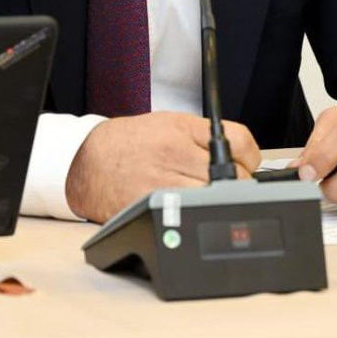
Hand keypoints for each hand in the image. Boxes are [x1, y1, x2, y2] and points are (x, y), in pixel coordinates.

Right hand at [65, 111, 261, 222]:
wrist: (87, 161)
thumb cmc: (128, 142)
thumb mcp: (169, 123)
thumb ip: (203, 137)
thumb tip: (241, 155)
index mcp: (182, 129)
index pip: (240, 141)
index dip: (249, 156)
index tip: (246, 162)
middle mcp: (175, 154)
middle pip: (234, 177)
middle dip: (236, 182)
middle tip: (224, 182)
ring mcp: (165, 182)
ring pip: (216, 199)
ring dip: (216, 200)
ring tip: (204, 194)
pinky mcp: (154, 208)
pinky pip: (190, 214)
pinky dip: (193, 213)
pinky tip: (184, 205)